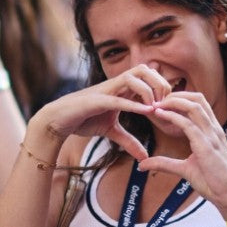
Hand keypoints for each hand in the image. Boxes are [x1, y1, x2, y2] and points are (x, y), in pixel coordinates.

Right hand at [30, 65, 165, 160]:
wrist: (59, 120)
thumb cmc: (84, 120)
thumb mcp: (112, 131)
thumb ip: (129, 141)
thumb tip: (144, 157)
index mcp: (122, 88)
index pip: (148, 75)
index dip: (162, 87)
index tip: (167, 106)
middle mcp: (115, 84)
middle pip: (144, 69)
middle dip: (159, 83)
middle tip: (164, 104)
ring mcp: (106, 90)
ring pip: (133, 77)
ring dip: (148, 91)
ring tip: (154, 108)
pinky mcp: (96, 100)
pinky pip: (118, 98)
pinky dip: (133, 103)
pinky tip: (146, 111)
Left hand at [136, 92, 226, 216]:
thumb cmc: (212, 182)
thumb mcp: (184, 169)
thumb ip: (165, 163)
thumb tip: (143, 165)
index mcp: (212, 131)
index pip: (199, 104)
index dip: (180, 99)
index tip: (162, 104)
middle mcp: (213, 129)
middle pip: (197, 98)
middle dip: (176, 95)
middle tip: (156, 100)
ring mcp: (211, 136)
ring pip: (194, 106)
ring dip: (173, 102)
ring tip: (156, 104)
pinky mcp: (206, 146)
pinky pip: (189, 124)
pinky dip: (173, 116)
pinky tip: (160, 115)